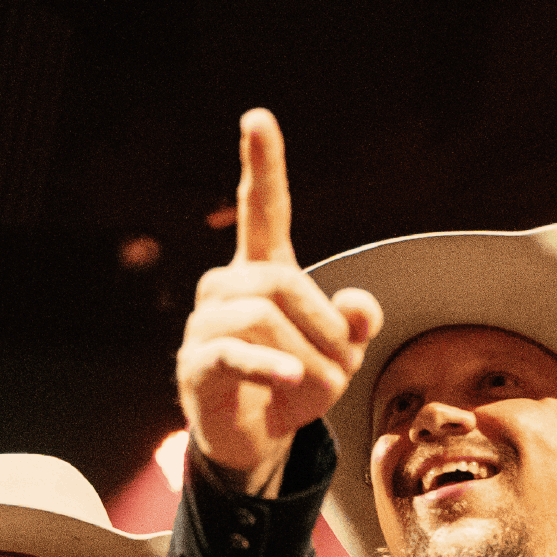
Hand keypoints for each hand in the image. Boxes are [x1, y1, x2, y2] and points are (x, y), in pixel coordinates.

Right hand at [176, 108, 382, 494]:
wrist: (253, 438)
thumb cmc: (293, 385)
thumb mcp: (340, 354)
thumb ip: (356, 324)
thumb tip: (359, 310)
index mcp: (261, 270)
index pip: (261, 210)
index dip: (261, 166)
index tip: (257, 118)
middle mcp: (226, 286)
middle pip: (281, 280)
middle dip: (323, 324)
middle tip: (345, 364)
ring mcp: (205, 323)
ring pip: (263, 318)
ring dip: (306, 357)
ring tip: (317, 387)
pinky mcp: (197, 363)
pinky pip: (234, 354)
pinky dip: (270, 369)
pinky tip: (294, 381)